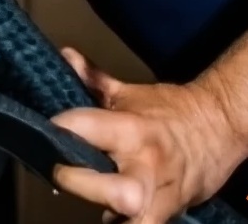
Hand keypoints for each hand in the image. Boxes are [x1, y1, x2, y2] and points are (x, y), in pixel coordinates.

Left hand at [51, 48, 241, 222]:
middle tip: (60, 171)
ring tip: (88, 197)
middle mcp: (146, 164)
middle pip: (114, 190)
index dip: (59, 127)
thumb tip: (65, 55)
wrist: (217, 128)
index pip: (85, 126)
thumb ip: (93, 78)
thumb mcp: (129, 93)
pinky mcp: (168, 212)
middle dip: (80, 184)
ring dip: (108, 213)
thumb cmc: (167, 110)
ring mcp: (158, 193)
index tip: (44, 128)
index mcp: (132, 127)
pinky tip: (112, 214)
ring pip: (134, 216)